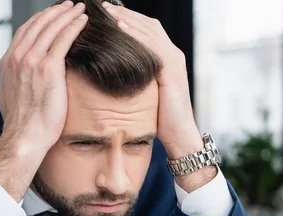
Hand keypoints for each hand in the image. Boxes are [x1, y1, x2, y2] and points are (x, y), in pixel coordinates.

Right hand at [0, 1, 87, 201]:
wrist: (25, 137)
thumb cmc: (22, 124)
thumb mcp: (10, 98)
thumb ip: (14, 83)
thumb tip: (16, 81)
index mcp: (8, 62)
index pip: (25, 32)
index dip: (41, 20)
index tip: (53, 15)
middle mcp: (17, 57)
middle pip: (38, 24)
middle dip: (56, 12)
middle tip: (69, 4)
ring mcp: (31, 61)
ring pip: (51, 28)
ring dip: (67, 14)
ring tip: (79, 7)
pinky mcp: (48, 68)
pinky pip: (63, 39)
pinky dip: (73, 26)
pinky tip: (83, 21)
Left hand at [103, 3, 215, 191]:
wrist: (180, 135)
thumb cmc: (161, 119)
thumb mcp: (146, 93)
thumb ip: (136, 77)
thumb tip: (113, 72)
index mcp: (167, 58)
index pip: (147, 29)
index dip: (127, 18)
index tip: (106, 13)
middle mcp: (173, 54)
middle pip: (148, 24)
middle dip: (124, 13)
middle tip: (103, 5)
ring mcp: (174, 61)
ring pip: (150, 30)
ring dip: (127, 18)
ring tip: (107, 11)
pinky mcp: (171, 71)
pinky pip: (153, 46)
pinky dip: (136, 35)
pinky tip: (120, 28)